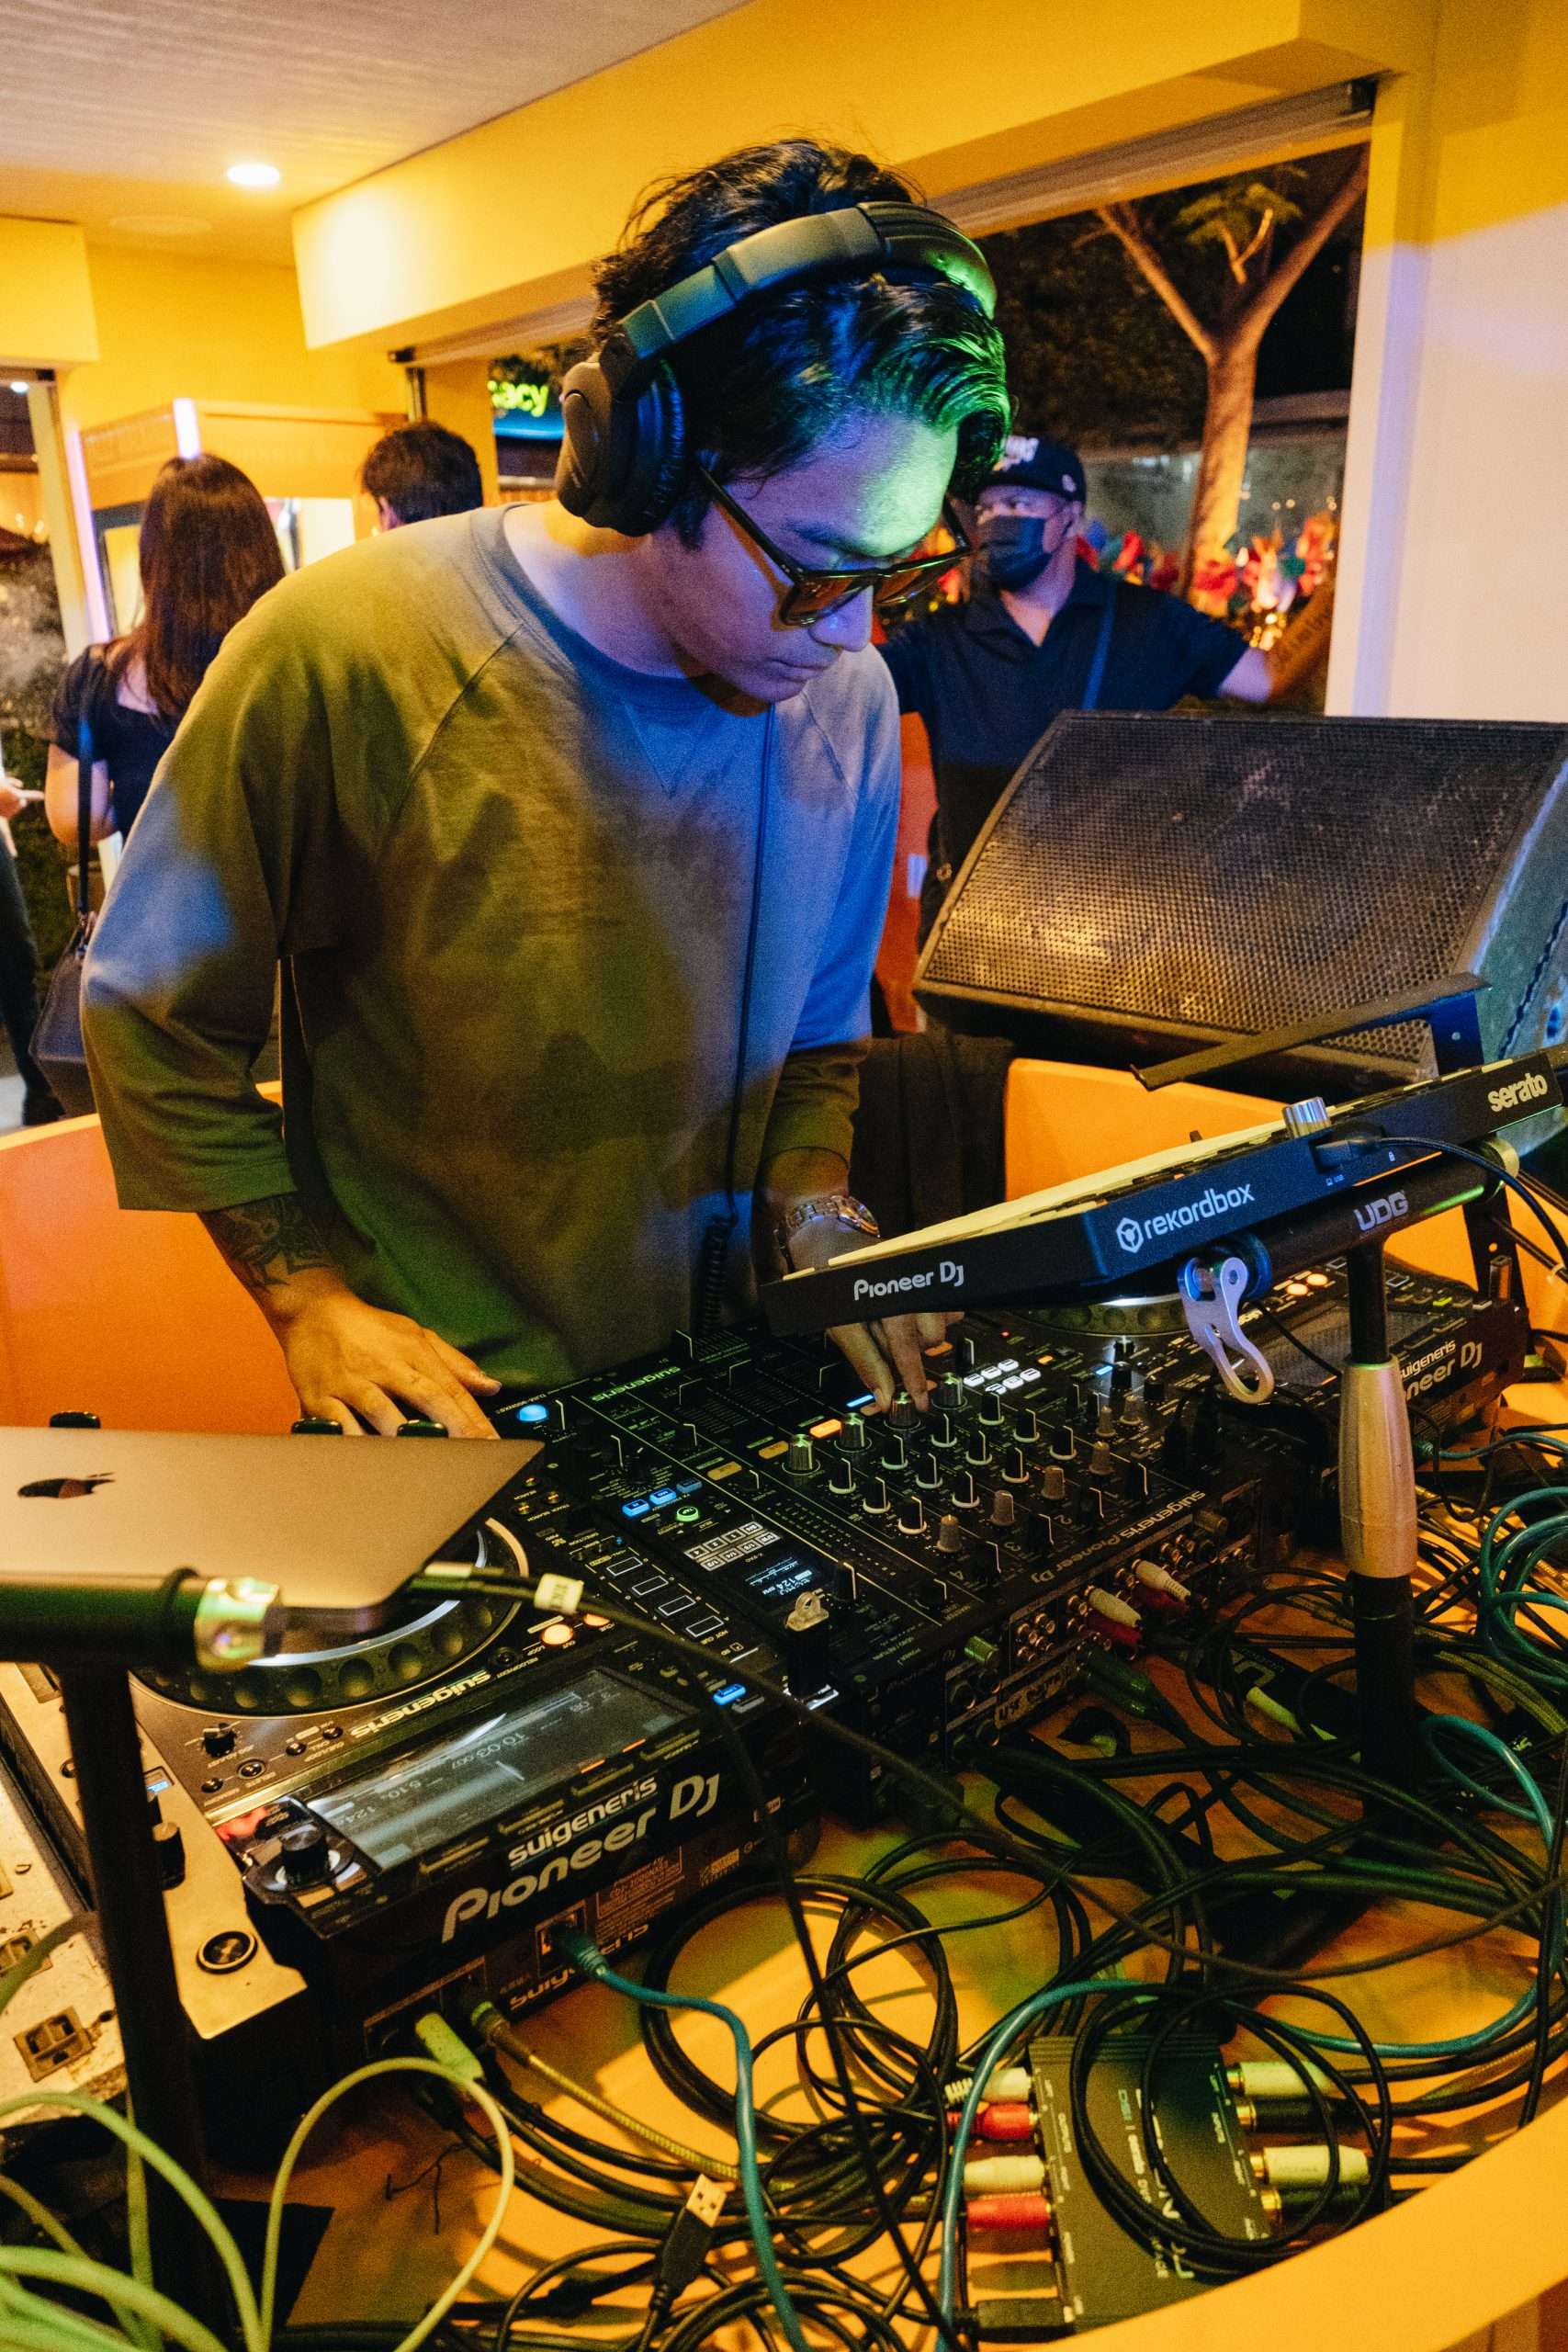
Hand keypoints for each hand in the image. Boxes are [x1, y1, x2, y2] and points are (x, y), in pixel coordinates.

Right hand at [0, 778, 41, 820]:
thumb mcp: (3, 781)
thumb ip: (13, 782)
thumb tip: (21, 785)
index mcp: (16, 795)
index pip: (30, 795)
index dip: (36, 796)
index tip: (43, 796)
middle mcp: (16, 805)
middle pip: (22, 802)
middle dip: (19, 799)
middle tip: (9, 795)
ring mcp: (11, 812)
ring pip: (16, 807)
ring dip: (12, 803)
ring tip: (2, 798)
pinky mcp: (6, 816)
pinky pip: (10, 811)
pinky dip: (6, 808)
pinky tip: (0, 804)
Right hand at [274, 1289, 501, 1436]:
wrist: (312, 1310)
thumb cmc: (369, 1328)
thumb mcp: (417, 1335)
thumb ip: (455, 1363)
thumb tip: (491, 1386)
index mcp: (412, 1353)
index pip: (450, 1388)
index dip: (472, 1416)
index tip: (490, 1441)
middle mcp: (384, 1367)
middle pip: (424, 1397)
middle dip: (451, 1427)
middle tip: (470, 1454)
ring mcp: (351, 1382)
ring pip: (381, 1409)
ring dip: (403, 1435)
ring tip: (423, 1460)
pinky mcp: (319, 1395)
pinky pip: (337, 1421)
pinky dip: (352, 1438)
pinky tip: (366, 1456)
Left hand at [779, 1215, 954, 1410]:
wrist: (828, 1239)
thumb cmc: (830, 1280)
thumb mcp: (841, 1326)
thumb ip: (866, 1361)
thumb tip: (883, 1396)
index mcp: (893, 1301)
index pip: (909, 1351)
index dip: (913, 1381)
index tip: (919, 1403)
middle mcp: (915, 1288)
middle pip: (929, 1341)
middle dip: (907, 1348)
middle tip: (879, 1336)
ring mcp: (925, 1280)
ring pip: (938, 1326)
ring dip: (916, 1333)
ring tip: (888, 1320)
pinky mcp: (928, 1275)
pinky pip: (943, 1307)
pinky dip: (929, 1316)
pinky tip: (908, 1312)